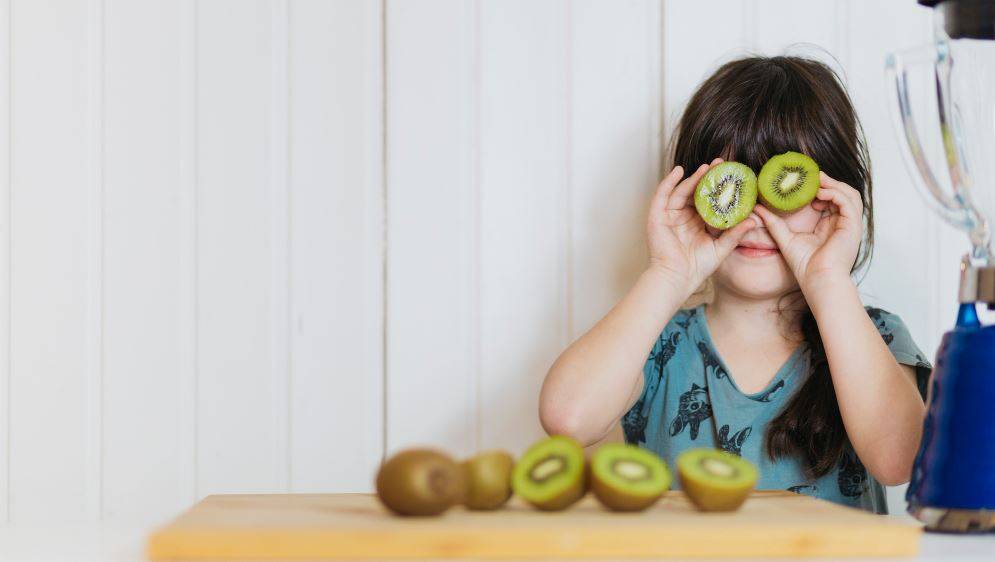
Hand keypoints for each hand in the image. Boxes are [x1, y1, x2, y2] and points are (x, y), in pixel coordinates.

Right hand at [646, 159, 758, 293]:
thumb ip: (735, 234)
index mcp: (697, 224)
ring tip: (707, 167)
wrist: (677, 278)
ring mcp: (669, 216)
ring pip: (682, 191)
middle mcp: (683, 218)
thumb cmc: (696, 268)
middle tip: (722, 164)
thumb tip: (753, 220)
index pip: (709, 201)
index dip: (719, 188)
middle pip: (695, 192)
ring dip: (693, 178)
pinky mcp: (657, 217)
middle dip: (708, 178)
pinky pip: (662, 195)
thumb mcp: (721, 248)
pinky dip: (669, 182)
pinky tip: (678, 171)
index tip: (733, 176)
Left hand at [754, 171, 862, 291]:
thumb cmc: (805, 266)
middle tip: (811, 176)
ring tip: (816, 181)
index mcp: (831, 226)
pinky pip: (848, 202)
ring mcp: (850, 225)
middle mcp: (842, 224)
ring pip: (849, 194)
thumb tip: (758, 208)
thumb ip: (774, 223)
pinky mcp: (853, 226)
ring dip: (833, 184)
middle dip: (828, 182)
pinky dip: (835, 193)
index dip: (820, 188)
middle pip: (842, 194)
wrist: (818, 280)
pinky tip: (819, 194)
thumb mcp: (785, 238)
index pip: (830, 200)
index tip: (803, 183)